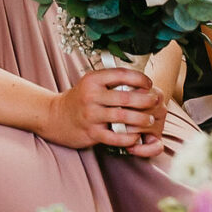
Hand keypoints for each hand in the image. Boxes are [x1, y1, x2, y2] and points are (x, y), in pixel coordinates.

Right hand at [42, 65, 167, 156]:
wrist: (55, 117)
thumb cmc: (80, 98)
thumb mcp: (91, 83)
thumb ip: (110, 80)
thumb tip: (139, 80)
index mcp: (93, 79)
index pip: (121, 74)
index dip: (139, 78)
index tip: (149, 83)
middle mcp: (91, 96)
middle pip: (126, 97)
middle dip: (145, 100)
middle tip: (155, 102)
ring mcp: (91, 115)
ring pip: (123, 117)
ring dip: (140, 119)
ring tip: (149, 119)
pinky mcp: (91, 132)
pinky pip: (115, 137)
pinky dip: (128, 137)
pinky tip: (136, 136)